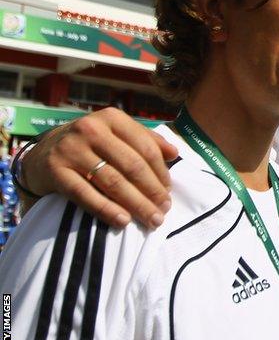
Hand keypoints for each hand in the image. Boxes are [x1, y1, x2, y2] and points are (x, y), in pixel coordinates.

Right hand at [20, 107, 177, 228]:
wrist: (42, 153)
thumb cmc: (90, 144)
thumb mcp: (116, 134)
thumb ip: (146, 140)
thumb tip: (175, 153)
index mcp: (111, 118)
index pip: (145, 148)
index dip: (160, 172)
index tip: (169, 191)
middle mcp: (90, 129)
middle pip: (131, 166)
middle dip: (152, 191)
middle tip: (164, 210)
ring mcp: (71, 150)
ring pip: (112, 182)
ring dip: (136, 204)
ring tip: (152, 219)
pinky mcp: (55, 171)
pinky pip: (86, 195)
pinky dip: (107, 210)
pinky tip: (124, 221)